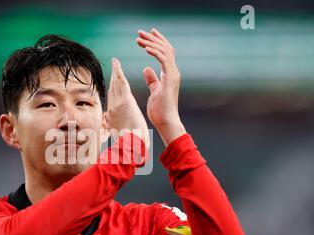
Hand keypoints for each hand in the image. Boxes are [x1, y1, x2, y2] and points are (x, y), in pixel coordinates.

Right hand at [105, 57, 149, 147]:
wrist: (130, 146)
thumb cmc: (129, 145)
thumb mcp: (120, 139)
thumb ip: (116, 134)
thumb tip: (112, 135)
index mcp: (112, 118)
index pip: (111, 100)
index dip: (111, 90)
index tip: (112, 83)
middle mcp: (112, 109)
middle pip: (111, 90)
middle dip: (112, 78)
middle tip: (113, 68)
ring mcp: (117, 104)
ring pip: (115, 85)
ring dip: (114, 73)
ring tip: (115, 64)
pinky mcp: (125, 101)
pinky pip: (121, 83)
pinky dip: (118, 72)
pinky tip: (117, 64)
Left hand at [136, 28, 186, 145]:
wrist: (166, 122)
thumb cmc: (160, 111)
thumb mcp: (154, 91)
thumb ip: (152, 80)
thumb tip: (146, 69)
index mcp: (169, 75)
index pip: (165, 53)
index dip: (157, 42)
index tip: (147, 35)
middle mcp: (173, 72)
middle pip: (165, 49)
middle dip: (153, 38)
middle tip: (140, 32)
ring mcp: (173, 75)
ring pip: (165, 51)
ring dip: (152, 43)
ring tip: (139, 38)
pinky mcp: (170, 78)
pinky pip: (164, 60)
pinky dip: (155, 52)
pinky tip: (146, 48)